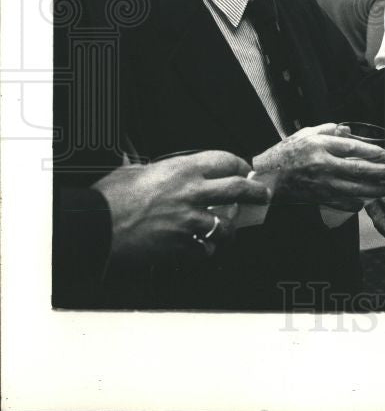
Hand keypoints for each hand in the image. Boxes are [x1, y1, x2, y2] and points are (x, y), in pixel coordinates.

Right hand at [93, 150, 269, 263]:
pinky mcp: (182, 245)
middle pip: (238, 189)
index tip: (246, 170)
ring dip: (228, 228)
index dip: (240, 165)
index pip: (225, 161)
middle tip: (262, 196)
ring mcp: (189, 221)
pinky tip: (201, 247)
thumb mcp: (135, 171)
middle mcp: (192, 193)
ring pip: (226, 225)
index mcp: (182, 170)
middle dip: (256, 193)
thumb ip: (157, 170)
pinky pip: (205, 249)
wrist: (95, 228)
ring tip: (226, 229)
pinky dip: (205, 249)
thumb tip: (160, 169)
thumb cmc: (109, 200)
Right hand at [254, 123, 384, 211]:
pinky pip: (342, 203)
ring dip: (373, 190)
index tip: (384, 154)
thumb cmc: (286, 153)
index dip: (371, 151)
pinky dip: (356, 204)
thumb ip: (328, 130)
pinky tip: (365, 201)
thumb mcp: (305, 134)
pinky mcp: (318, 198)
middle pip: (358, 170)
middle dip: (379, 172)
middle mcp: (322, 165)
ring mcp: (321, 184)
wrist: (268, 177)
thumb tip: (348, 130)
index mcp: (319, 146)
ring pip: (354, 189)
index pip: (351, 148)